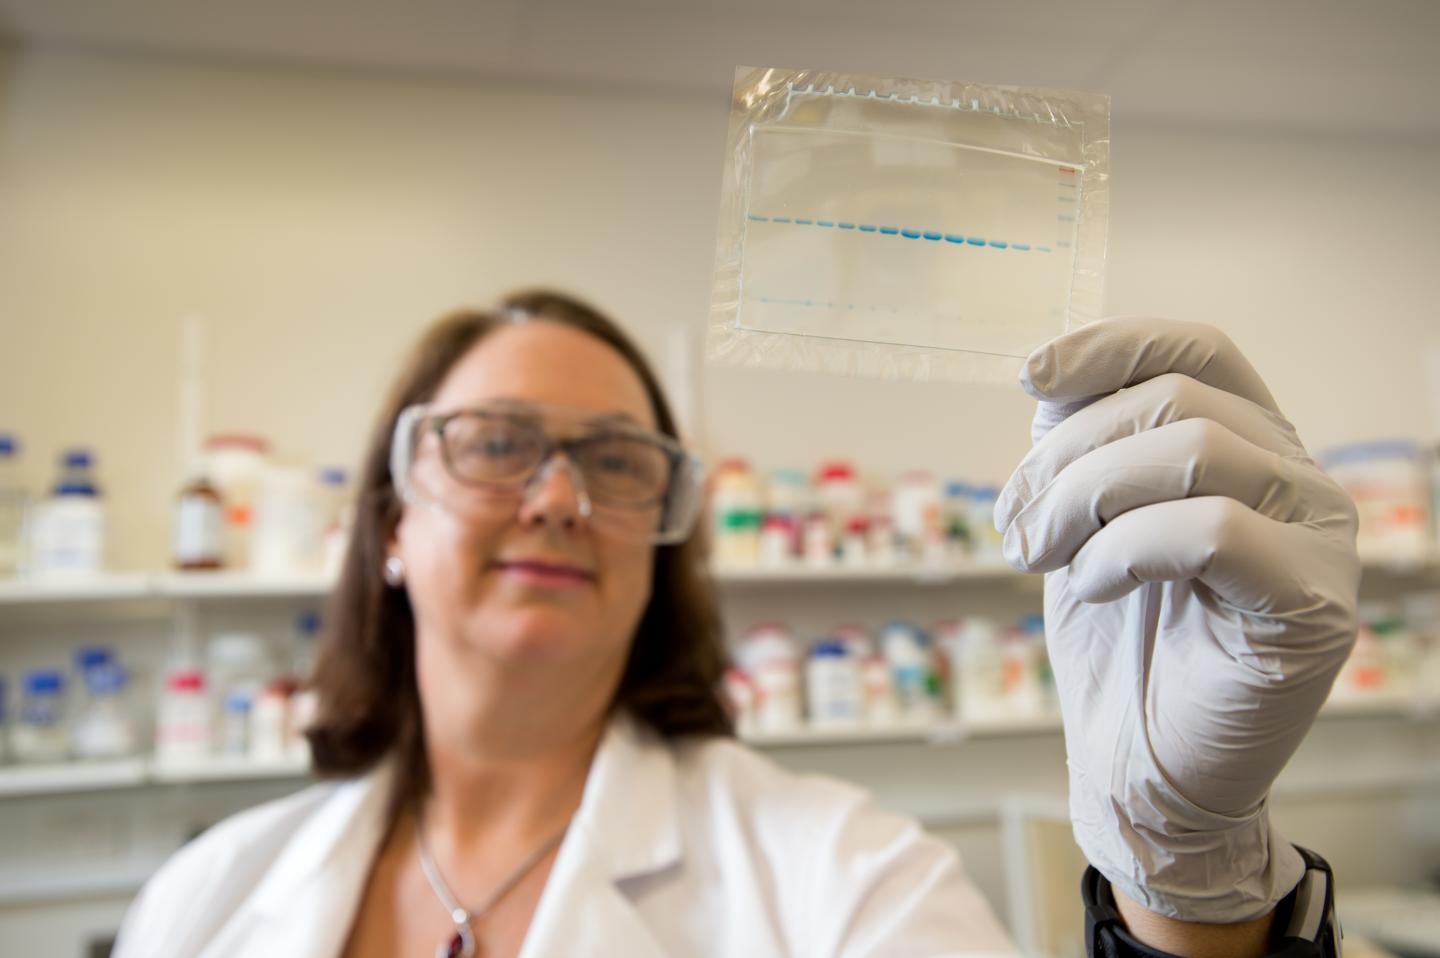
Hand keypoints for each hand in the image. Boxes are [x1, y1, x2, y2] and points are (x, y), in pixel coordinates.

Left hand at [994, 318, 1359, 921]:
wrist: (1138, 763)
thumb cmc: (1115, 640)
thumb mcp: (1082, 520)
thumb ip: (1081, 444)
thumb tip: (1047, 375)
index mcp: (1248, 443)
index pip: (1198, 347)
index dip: (1111, 343)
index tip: (1027, 374)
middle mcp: (1296, 476)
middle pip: (1176, 398)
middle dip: (1067, 452)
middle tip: (1013, 523)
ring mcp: (1316, 538)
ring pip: (1194, 449)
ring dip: (1084, 496)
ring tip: (1038, 555)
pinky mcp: (1310, 606)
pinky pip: (1212, 531)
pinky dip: (1124, 551)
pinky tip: (1091, 589)